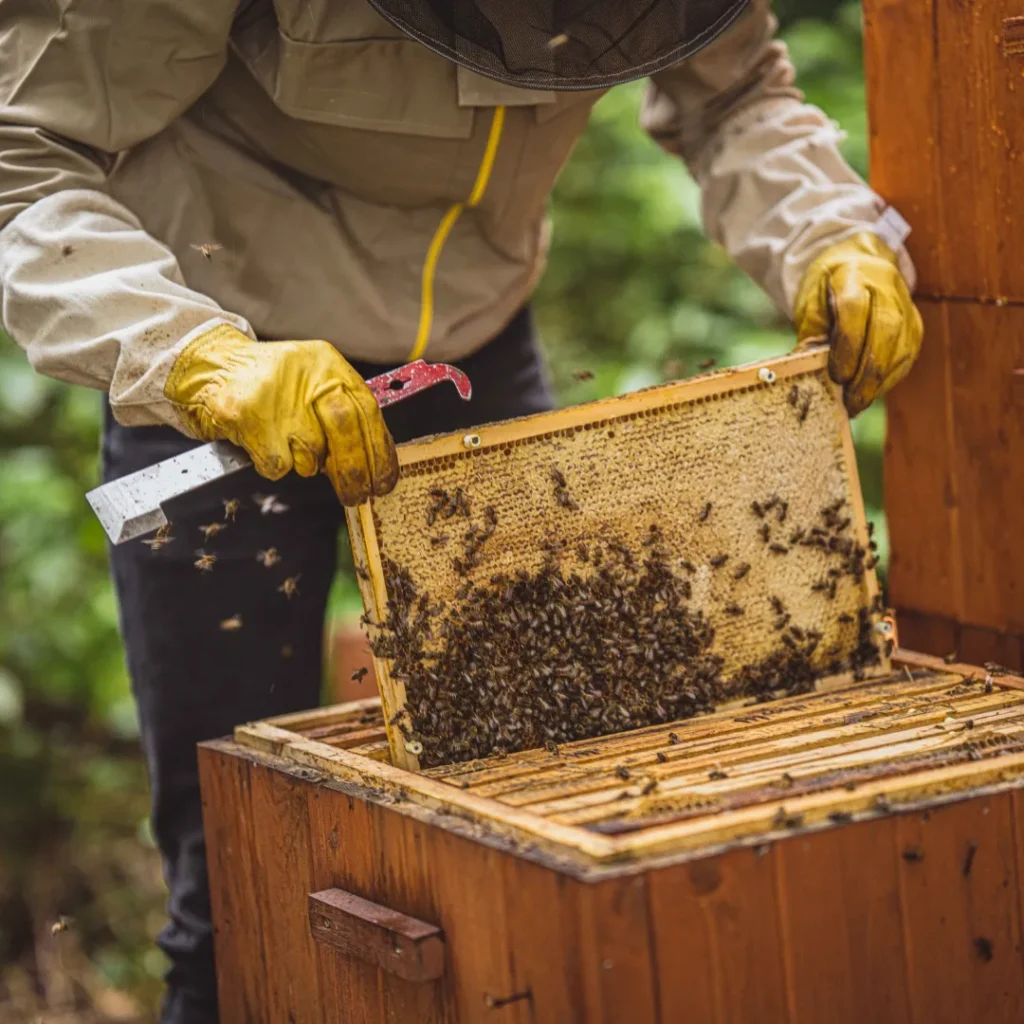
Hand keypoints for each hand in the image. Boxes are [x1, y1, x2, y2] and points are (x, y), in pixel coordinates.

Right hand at [164, 324, 398, 504]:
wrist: (212, 367)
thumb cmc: (269, 384)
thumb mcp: (313, 384)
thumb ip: (344, 417)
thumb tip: (371, 465)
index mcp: (329, 365)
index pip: (367, 412)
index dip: (380, 453)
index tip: (384, 481)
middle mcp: (306, 376)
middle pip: (345, 430)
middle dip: (354, 472)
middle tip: (356, 495)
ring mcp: (276, 396)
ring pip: (310, 454)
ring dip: (305, 463)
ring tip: (288, 445)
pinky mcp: (248, 416)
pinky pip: (278, 464)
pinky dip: (274, 465)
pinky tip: (266, 446)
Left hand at [794, 232, 922, 415]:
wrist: (859, 262)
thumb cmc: (828, 287)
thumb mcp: (810, 303)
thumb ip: (811, 334)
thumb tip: (806, 369)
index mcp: (855, 276)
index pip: (855, 312)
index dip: (848, 347)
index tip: (837, 376)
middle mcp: (887, 289)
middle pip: (884, 333)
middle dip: (866, 373)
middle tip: (849, 401)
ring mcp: (906, 307)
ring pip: (900, 349)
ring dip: (879, 382)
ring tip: (857, 403)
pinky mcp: (915, 326)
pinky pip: (907, 357)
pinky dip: (889, 379)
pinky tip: (872, 393)